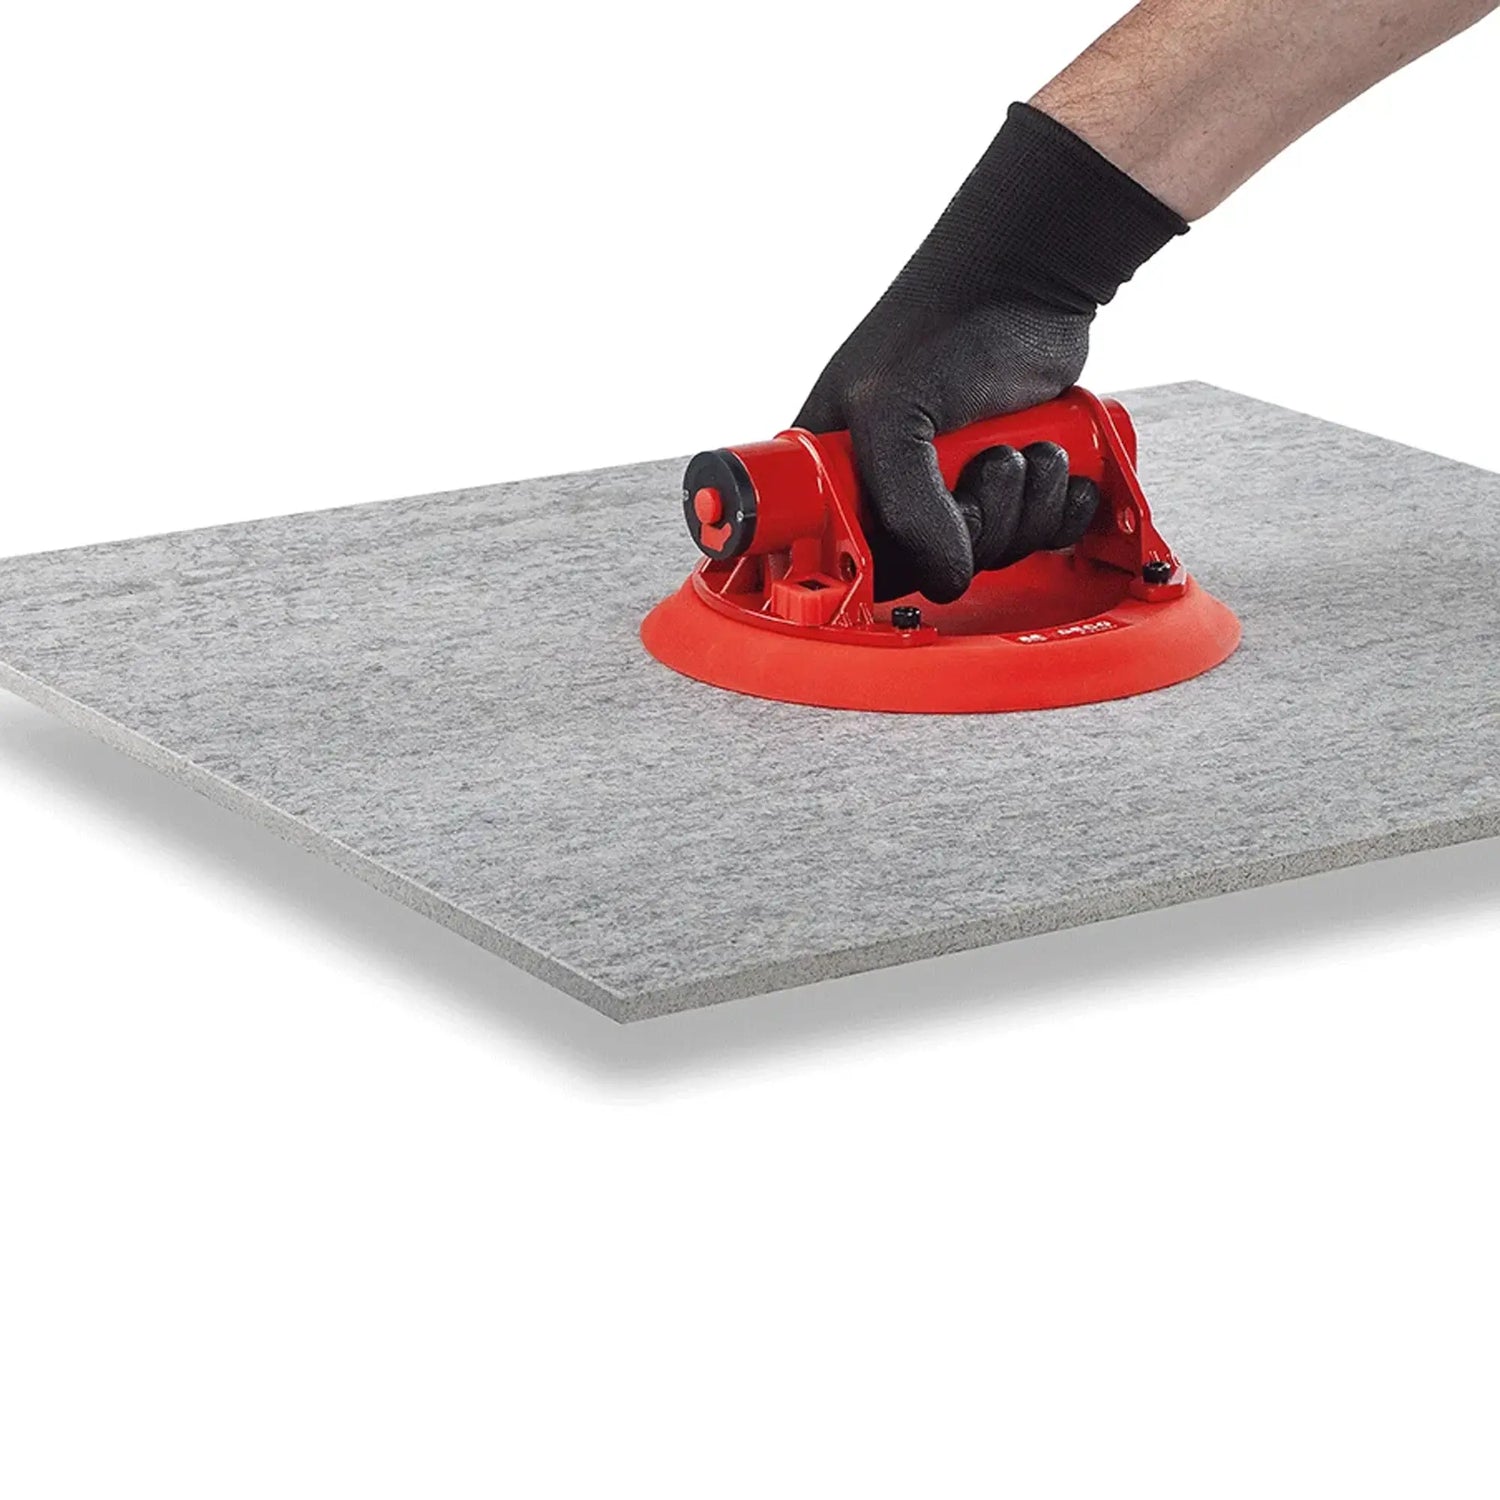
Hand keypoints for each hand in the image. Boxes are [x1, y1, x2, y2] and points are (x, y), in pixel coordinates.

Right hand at [794, 103, 1184, 603]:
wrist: (1038, 276)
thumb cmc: (950, 322)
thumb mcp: (896, 413)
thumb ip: (904, 507)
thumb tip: (946, 576)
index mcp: (837, 468)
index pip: (843, 558)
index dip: (878, 569)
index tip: (909, 550)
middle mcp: (891, 483)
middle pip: (927, 567)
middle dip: (974, 529)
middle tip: (985, 474)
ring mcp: (954, 486)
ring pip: (989, 555)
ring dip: (1025, 510)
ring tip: (1028, 449)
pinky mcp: (1011, 484)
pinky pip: (1038, 538)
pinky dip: (1060, 510)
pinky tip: (1059, 466)